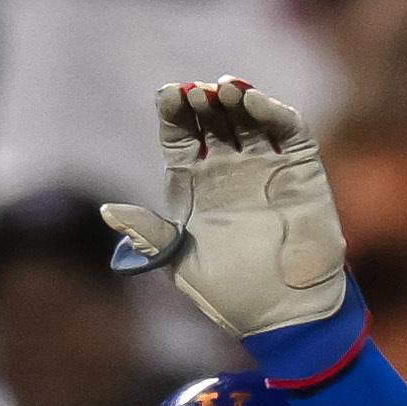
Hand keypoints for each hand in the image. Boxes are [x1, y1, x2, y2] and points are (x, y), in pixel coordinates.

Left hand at [103, 78, 351, 340]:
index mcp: (194, 184)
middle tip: (196, 95)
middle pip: (212, 119)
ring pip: (248, 117)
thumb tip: (106, 211)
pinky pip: (288, 130)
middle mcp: (227, 168)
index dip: (174, 111)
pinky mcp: (300, 169)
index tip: (168, 96)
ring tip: (223, 90)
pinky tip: (254, 102)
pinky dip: (272, 112)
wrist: (285, 314)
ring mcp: (264, 166)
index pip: (179, 134)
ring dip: (236, 98)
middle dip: (203, 101)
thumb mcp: (180, 263)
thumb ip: (149, 234)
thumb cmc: (231, 294)